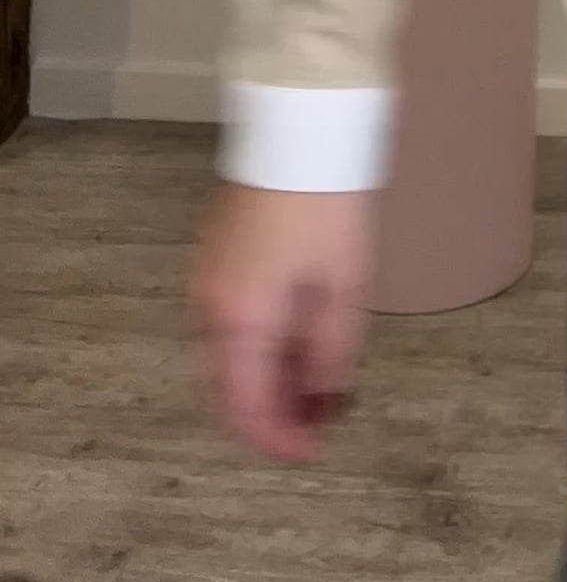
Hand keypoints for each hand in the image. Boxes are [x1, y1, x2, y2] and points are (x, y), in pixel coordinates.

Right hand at [191, 183, 378, 461]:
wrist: (298, 129)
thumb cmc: (328, 207)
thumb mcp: (345, 284)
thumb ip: (331, 351)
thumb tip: (322, 398)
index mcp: (240, 320)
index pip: (245, 407)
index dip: (278, 439)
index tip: (312, 452)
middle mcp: (210, 308)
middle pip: (227, 388)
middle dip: (270, 414)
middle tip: (317, 423)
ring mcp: (207, 280)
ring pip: (227, 357)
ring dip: (264, 381)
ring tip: (315, 386)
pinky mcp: (216, 258)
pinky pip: (230, 325)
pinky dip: (257, 349)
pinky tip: (297, 344)